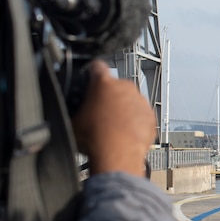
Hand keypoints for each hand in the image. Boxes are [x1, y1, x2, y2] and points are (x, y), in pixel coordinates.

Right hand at [72, 60, 154, 176]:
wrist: (117, 154)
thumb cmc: (95, 137)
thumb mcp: (72, 119)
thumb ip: (74, 108)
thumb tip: (69, 111)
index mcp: (103, 82)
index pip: (96, 66)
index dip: (91, 71)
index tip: (91, 76)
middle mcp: (125, 87)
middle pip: (116, 84)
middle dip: (109, 94)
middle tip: (101, 110)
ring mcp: (140, 101)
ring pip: (131, 99)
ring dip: (124, 107)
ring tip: (113, 124)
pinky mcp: (150, 115)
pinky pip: (142, 114)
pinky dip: (136, 120)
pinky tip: (126, 131)